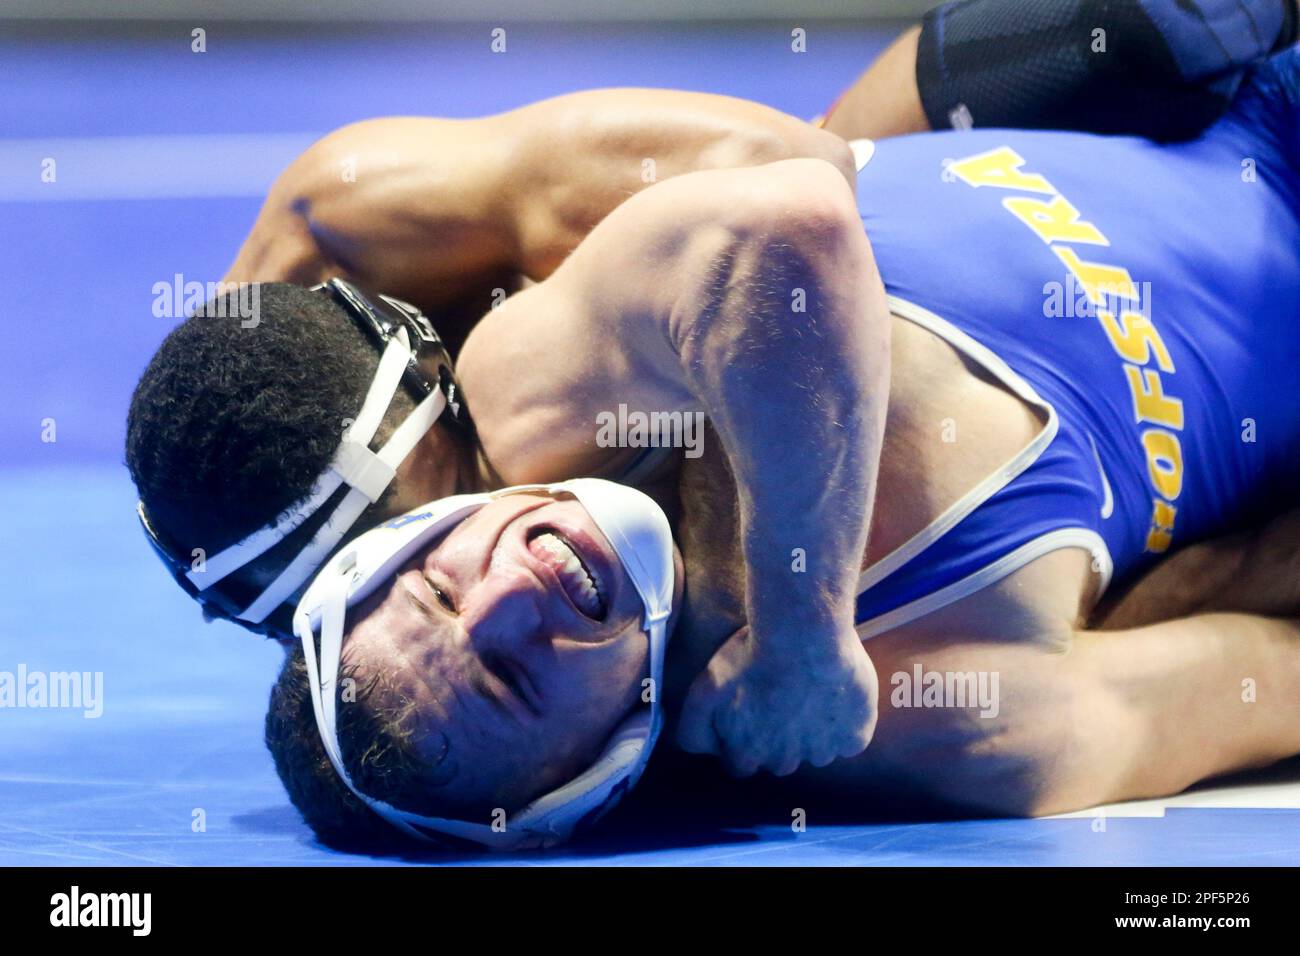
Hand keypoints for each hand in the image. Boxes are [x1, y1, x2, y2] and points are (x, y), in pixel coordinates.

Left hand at [675, 625, 877, 776]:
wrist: (803, 632)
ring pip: (817, 752)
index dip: (744, 739)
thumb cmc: (751, 655)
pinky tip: (837, 696)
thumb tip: (697, 750)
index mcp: (746, 754)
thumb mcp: (704, 688)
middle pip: (780, 761)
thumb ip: (693, 728)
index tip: (751, 713)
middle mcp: (785, 762)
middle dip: (778, 738)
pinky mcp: (854, 737)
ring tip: (811, 692)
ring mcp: (822, 752)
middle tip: (782, 698)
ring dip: (813, 731)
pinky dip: (846, 723)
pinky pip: (850, 740)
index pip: (740, 765)